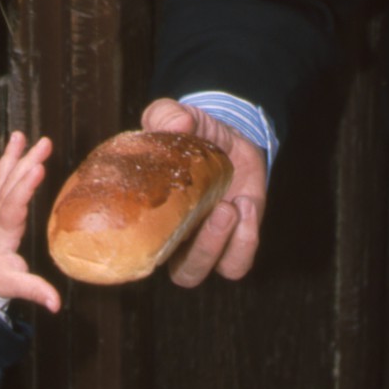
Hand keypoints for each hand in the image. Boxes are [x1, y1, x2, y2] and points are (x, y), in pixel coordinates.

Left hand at [0, 133, 60, 312]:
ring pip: (2, 179)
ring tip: (18, 136)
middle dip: (28, 161)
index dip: (26, 186)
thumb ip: (35, 291)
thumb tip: (56, 304)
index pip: (14, 204)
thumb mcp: (13, 286)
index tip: (39, 168)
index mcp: (3, 230)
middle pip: (12, 183)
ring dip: (11, 157)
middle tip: (44, 142)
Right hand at [138, 98, 267, 284]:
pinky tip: (247, 204)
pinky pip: (242, 259)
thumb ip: (168, 115)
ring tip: (233, 204)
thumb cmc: (190, 134)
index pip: (140, 257)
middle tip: (219, 208)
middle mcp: (182, 241)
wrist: (226, 135)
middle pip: (186, 274)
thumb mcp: (175, 117)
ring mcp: (213, 241)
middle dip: (204, 249)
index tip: (158, 225)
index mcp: (154, 221)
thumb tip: (177, 125)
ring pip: (219, 270)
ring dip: (228, 243)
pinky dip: (248, 238)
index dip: (145, 254)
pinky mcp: (240, 237)